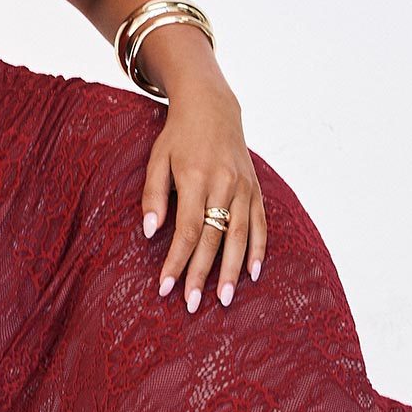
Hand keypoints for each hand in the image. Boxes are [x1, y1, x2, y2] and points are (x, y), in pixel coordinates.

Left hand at [140, 80, 266, 311]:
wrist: (213, 107)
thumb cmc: (178, 137)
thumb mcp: (157, 159)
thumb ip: (153, 196)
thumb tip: (150, 232)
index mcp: (195, 177)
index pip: (188, 229)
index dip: (176, 261)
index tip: (166, 287)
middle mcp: (224, 184)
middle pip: (214, 238)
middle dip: (202, 274)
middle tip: (192, 305)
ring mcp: (244, 187)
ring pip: (241, 235)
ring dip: (232, 270)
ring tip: (224, 299)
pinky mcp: (256, 188)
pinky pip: (261, 223)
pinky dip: (259, 250)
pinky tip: (253, 273)